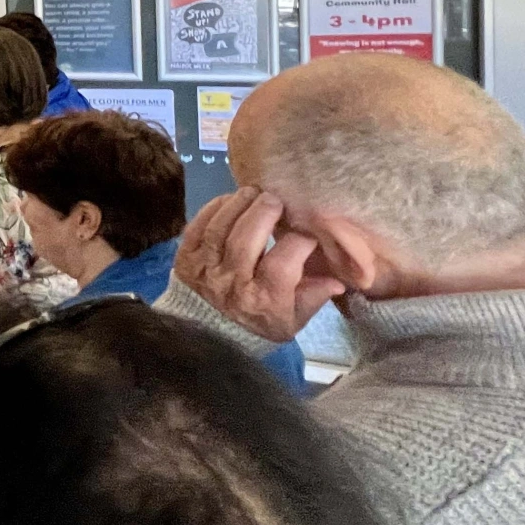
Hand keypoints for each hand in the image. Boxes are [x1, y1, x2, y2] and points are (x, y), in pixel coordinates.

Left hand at [173, 187, 344, 342]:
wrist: (210, 331)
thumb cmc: (259, 322)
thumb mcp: (293, 318)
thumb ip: (314, 296)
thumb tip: (339, 279)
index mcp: (263, 300)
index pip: (283, 264)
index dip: (299, 241)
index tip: (308, 229)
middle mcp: (231, 283)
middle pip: (246, 239)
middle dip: (263, 212)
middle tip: (276, 199)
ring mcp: (204, 269)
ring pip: (220, 228)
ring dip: (239, 204)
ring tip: (254, 193)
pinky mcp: (185, 257)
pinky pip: (197, 225)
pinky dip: (214, 208)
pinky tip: (230, 200)